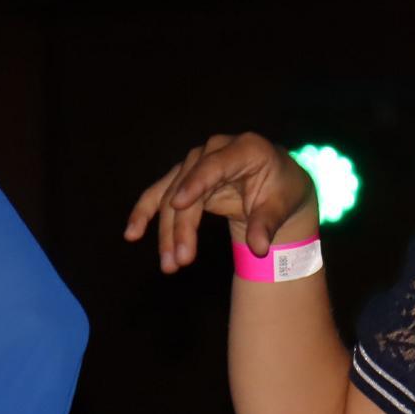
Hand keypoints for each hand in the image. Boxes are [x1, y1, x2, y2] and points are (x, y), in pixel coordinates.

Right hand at [123, 133, 317, 273]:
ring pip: (171, 194)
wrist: (278, 182)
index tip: (178, 204)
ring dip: (166, 230)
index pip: (215, 165)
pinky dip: (146, 212)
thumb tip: (258, 247)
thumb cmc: (282, 190)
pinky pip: (160, 194)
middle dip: (182, 226)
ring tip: (169, 264)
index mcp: (246, 149)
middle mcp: (216, 150)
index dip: (196, 183)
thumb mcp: (282, 206)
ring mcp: (197, 162)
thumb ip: (267, 224)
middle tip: (181, 261)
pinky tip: (132, 233)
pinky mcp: (185, 178)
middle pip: (189, 187)